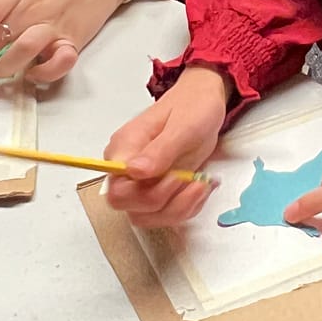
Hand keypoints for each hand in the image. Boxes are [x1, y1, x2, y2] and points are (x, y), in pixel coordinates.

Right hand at [104, 66, 229, 226]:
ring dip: (180, 207)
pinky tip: (201, 186)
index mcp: (125, 148)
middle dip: (166, 202)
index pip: (117, 190)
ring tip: (201, 183)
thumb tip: (134, 171)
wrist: (204, 103)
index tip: (175, 176)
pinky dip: (188, 206)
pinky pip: (167, 214)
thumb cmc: (192, 107)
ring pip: (149, 217)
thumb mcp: (182, 126)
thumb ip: (159, 150)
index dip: (144, 195)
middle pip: (131, 208)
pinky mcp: (158, 191)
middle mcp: (128, 170)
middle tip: (190, 178)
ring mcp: (142, 183)